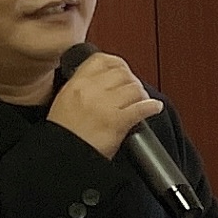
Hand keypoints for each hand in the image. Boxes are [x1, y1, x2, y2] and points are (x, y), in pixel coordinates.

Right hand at [50, 51, 164, 161]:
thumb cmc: (65, 134)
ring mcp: (105, 105)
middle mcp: (91, 90)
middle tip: (133, 90)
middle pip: (123, 73)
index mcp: (76, 84)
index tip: (123, 70)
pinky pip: (142, 107)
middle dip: (132, 81)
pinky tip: (154, 108)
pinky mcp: (118, 121)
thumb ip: (82, 87)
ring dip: (142, 95)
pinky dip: (152, 107)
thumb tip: (104, 80)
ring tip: (141, 101)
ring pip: (134, 88)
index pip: (101, 60)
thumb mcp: (64, 101)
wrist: (63, 157)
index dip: (117, 64)